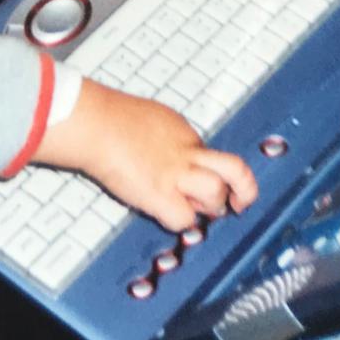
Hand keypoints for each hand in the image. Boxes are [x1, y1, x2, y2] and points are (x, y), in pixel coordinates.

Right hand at [37, 79, 256, 233]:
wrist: (96, 123)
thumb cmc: (111, 117)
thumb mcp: (152, 119)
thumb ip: (167, 136)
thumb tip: (166, 153)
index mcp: (185, 133)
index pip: (212, 156)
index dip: (211, 171)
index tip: (204, 180)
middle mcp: (187, 152)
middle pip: (235, 168)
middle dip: (243, 188)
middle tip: (238, 202)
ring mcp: (176, 174)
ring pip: (217, 192)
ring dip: (211, 206)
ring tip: (195, 208)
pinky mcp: (161, 194)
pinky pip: (184, 218)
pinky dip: (179, 222)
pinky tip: (165, 214)